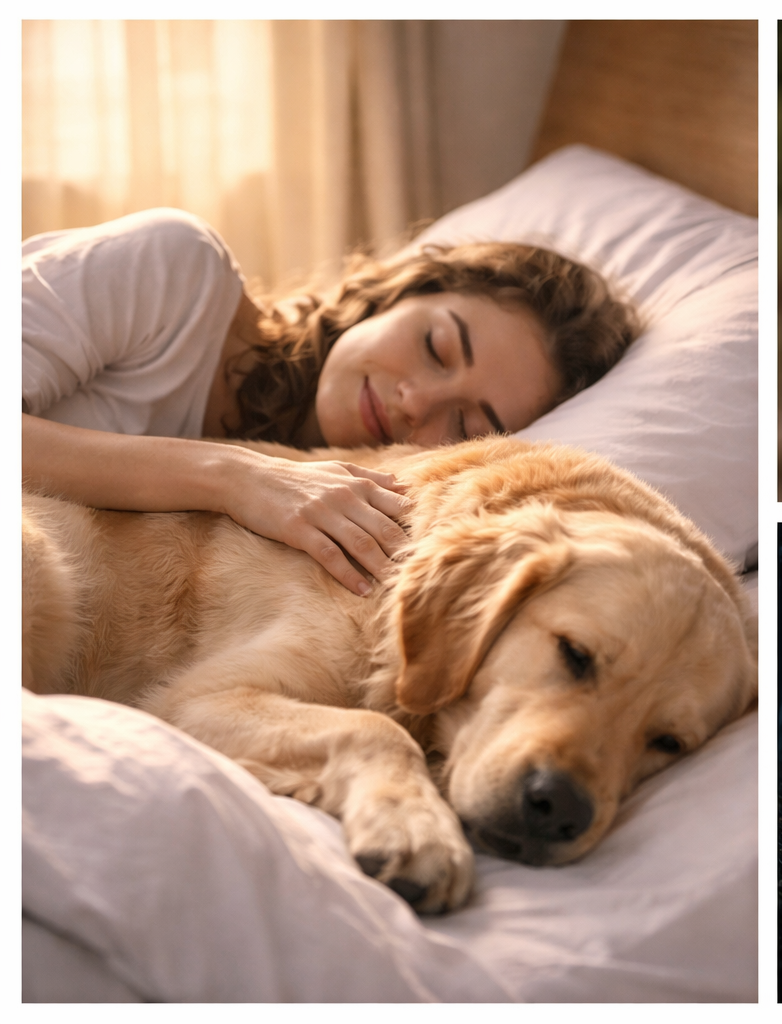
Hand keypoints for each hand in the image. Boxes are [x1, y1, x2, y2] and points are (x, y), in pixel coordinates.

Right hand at [223, 451, 411, 595]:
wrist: (247, 478)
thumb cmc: (296, 478)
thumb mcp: (335, 470)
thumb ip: (371, 478)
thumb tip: (405, 486)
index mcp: (356, 484)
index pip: (397, 507)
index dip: (417, 528)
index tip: (432, 548)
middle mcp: (344, 497)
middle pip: (384, 528)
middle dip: (405, 553)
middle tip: (421, 575)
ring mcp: (321, 513)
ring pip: (361, 543)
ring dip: (381, 567)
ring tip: (397, 587)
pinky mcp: (299, 529)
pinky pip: (329, 555)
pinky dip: (348, 574)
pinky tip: (361, 590)